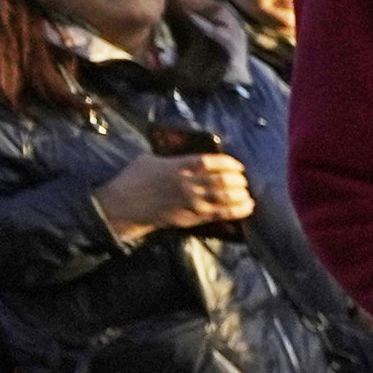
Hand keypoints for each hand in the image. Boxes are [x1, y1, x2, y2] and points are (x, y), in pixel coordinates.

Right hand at [93, 151, 252, 238]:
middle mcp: (188, 183)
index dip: (229, 163)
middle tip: (243, 181)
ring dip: (241, 195)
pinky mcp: (193, 216)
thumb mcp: (150, 159)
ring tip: (248, 194)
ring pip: (225, 196)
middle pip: (222, 180)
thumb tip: (183, 156)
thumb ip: (170, 158)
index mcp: (178, 165)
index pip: (210, 161)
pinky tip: (248, 207)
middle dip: (238, 180)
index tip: (238, 166)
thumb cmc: (133, 180)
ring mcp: (192, 201)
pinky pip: (221, 213)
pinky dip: (238, 210)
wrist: (124, 206)